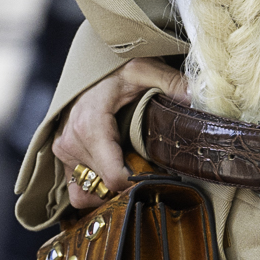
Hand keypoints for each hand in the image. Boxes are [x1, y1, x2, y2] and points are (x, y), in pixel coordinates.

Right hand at [52, 58, 189, 208]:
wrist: (88, 66)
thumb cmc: (115, 69)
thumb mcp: (145, 70)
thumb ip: (171, 83)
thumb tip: (197, 99)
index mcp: (91, 126)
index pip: (113, 177)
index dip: (139, 183)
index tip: (158, 175)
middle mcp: (72, 142)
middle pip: (104, 187)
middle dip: (129, 184)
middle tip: (150, 169)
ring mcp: (64, 150)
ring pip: (88, 193)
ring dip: (110, 189)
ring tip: (130, 171)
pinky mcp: (62, 155)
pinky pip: (77, 188)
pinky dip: (95, 188)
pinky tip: (113, 172)